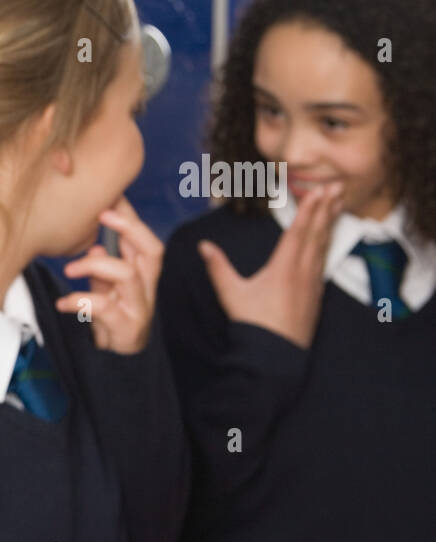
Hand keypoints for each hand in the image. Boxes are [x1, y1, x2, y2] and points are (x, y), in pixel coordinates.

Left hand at [56, 196, 163, 353]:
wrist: (119, 365)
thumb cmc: (113, 320)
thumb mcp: (106, 291)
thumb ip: (102, 269)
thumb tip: (96, 248)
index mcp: (143, 275)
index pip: (145, 239)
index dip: (131, 216)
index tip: (112, 196)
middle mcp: (147, 288)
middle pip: (152, 249)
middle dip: (129, 227)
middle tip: (101, 215)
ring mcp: (139, 308)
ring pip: (128, 274)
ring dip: (96, 265)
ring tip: (69, 269)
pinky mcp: (126, 328)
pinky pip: (105, 307)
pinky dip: (81, 301)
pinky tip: (63, 304)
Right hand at [197, 181, 343, 348]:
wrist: (275, 354)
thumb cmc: (253, 323)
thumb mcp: (231, 294)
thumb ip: (218, 267)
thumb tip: (203, 246)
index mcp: (284, 267)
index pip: (298, 232)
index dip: (308, 209)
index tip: (318, 191)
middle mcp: (303, 271)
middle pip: (317, 234)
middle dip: (326, 209)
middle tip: (337, 187)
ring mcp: (313, 282)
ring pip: (324, 246)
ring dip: (330, 223)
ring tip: (338, 204)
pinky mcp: (316, 293)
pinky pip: (324, 260)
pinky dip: (328, 244)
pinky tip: (329, 239)